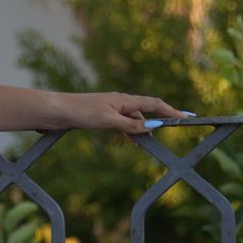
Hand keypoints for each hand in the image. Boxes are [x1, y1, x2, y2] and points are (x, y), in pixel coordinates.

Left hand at [57, 91, 195, 137]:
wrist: (55, 111)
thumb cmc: (80, 112)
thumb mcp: (108, 120)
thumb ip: (130, 125)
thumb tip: (152, 129)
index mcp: (124, 99)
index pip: (154, 105)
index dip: (171, 112)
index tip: (187, 118)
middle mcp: (120, 102)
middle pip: (146, 111)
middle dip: (161, 120)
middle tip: (176, 128)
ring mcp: (111, 109)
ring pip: (133, 119)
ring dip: (143, 129)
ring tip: (149, 143)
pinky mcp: (101, 116)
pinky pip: (122, 123)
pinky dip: (130, 130)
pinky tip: (131, 139)